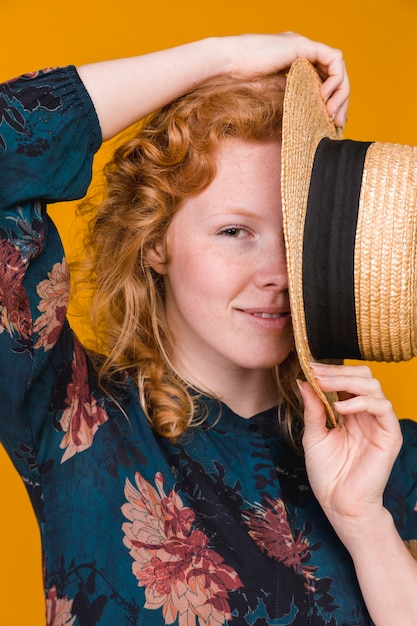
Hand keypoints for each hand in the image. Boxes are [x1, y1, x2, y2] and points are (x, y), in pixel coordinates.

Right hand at [223, 32, 348, 127]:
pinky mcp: (304, 45)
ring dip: (340, 92)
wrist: (229, 65)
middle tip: (338, 122)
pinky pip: (333, 59)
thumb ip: (292, 99)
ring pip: (338, 67)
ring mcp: (305, 47)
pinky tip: (324, 96)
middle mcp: (305, 53)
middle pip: (336, 76)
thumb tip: (308, 121)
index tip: (333, 123)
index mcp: (298, 64)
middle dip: (342, 101)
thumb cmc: (242, 82)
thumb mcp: (275, 94)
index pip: (327, 81)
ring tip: (330, 112)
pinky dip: (334, 79)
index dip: (334, 102)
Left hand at [298, 363, 402, 542]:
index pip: (347, 380)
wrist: (339, 504)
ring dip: (346, 380)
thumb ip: (312, 408)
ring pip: (373, 386)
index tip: (308, 366)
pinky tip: (340, 407)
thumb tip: (303, 381)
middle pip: (363, 377)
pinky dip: (360, 401)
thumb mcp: (313, 435)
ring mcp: (379, 423)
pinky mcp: (389, 435)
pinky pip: (382, 407)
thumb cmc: (327, 474)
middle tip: (315, 372)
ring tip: (323, 384)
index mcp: (351, 412)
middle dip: (337, 371)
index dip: (330, 371)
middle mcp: (367, 414)